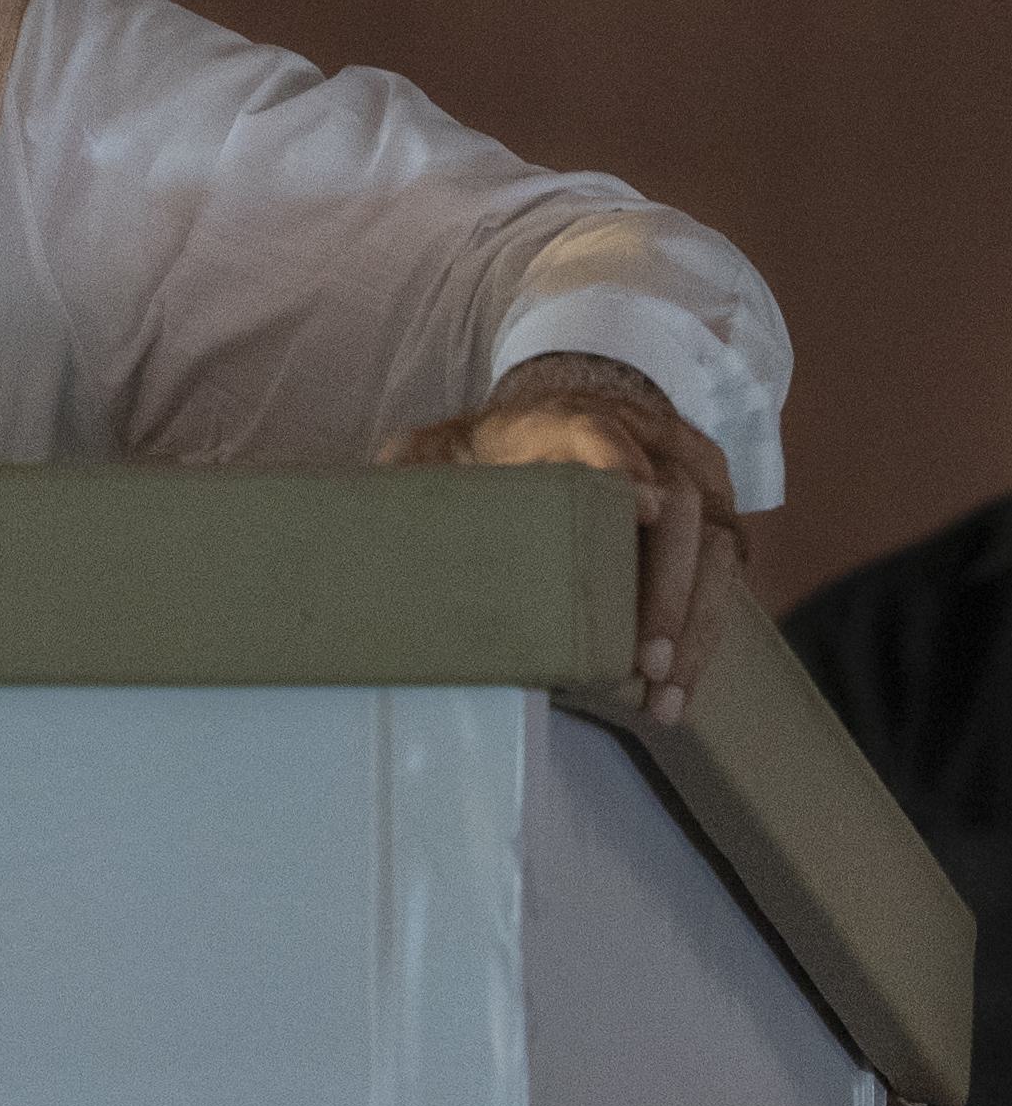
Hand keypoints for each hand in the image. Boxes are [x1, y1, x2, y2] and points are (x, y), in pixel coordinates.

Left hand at [383, 352, 738, 726]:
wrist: (567, 411)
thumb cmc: (496, 449)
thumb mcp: (444, 448)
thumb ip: (416, 471)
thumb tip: (380, 513)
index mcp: (569, 417)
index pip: (597, 430)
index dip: (618, 463)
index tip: (638, 502)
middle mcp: (648, 440)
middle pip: (677, 502)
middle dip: (665, 586)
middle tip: (643, 659)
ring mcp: (692, 477)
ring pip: (714, 547)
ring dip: (692, 626)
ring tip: (664, 694)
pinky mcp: (715, 516)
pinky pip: (724, 575)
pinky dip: (703, 634)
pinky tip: (678, 688)